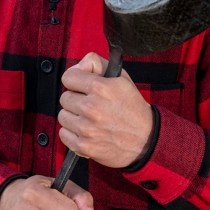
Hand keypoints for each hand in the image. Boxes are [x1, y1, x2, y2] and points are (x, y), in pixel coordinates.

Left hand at [58, 52, 153, 167]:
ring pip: (63, 116)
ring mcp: (87, 129)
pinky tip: (87, 131)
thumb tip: (77, 67)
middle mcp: (92, 108)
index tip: (82, 87)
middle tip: (91, 105)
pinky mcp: (84, 146)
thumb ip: (96, 63)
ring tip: (90, 119)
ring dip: (74, 117)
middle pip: (65, 98)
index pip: (68, 77)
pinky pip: (63, 134)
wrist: (146, 139)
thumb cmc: (131, 107)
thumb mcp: (120, 77)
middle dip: (76, 100)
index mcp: (100, 88)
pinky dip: (73, 133)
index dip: (76, 81)